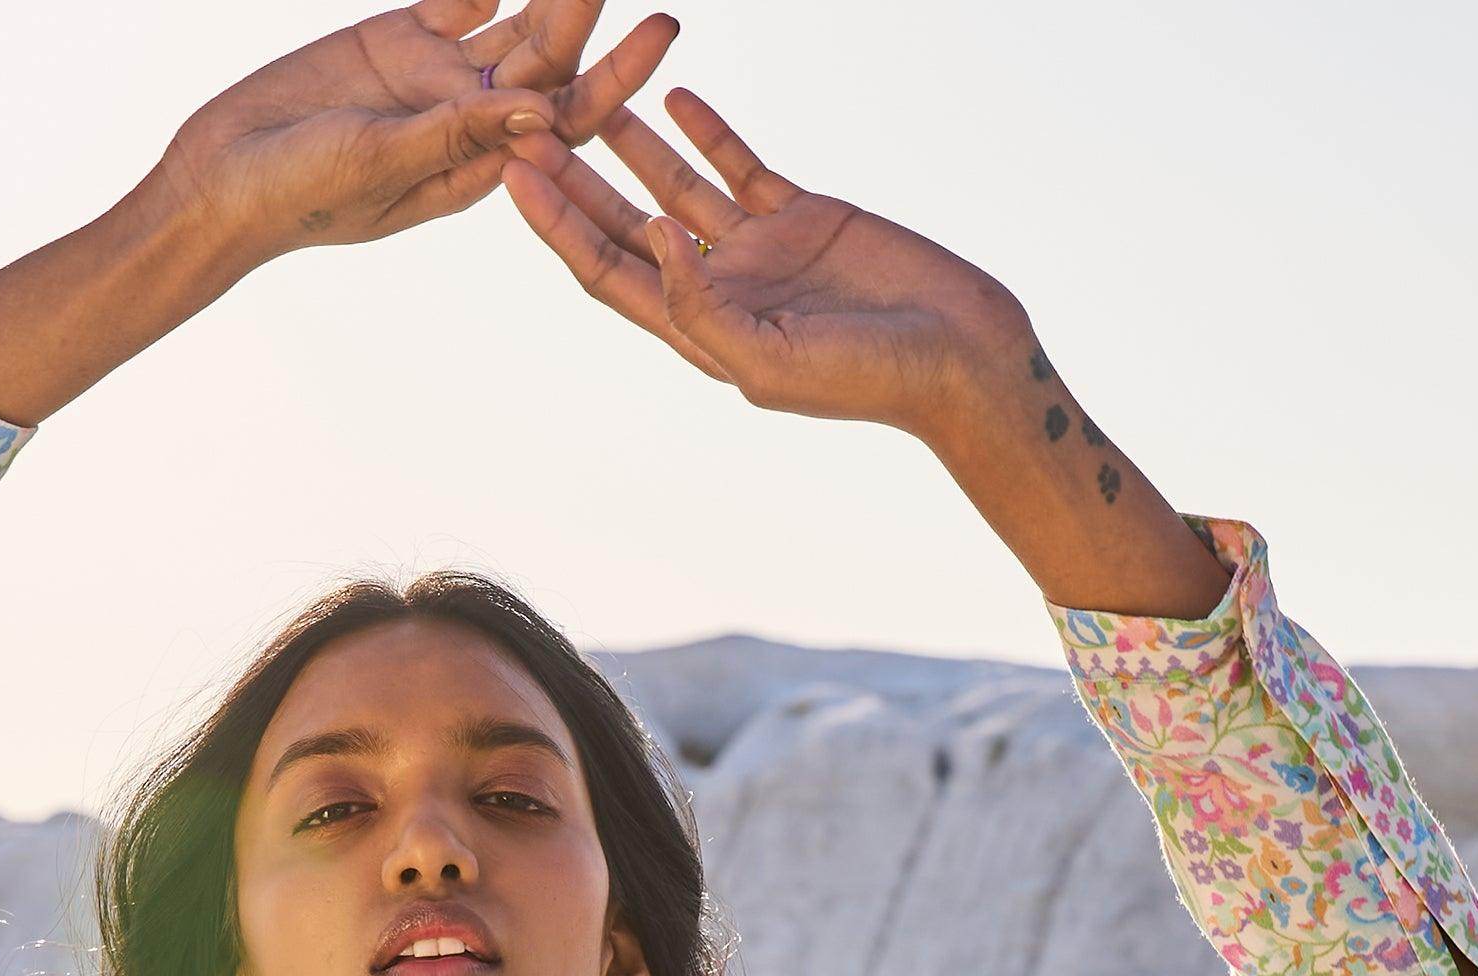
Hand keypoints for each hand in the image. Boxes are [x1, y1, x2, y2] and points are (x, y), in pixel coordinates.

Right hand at [152, 0, 676, 283]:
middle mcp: (469, 119)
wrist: (223, 177)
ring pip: (511, 19)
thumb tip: (543, 113)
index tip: (662, 27)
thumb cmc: (300, 196)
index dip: (619, 73)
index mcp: (479, 164)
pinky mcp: (400, 38)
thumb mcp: (380, 162)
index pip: (566, 114)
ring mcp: (436, 76)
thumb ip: (456, 135)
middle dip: (590, 9)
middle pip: (549, 56)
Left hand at [504, 79, 1229, 616]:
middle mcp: (720, 291)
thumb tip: (649, 237)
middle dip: (575, 178)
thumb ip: (701, 309)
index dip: (560, 226)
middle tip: (526, 121)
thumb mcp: (771, 360)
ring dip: (628, 145)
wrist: (962, 356)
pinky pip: (740, 164)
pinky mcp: (802, 213)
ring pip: (676, 185)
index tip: (516, 174)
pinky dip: (707, 131)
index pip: (609, 274)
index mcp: (701, 334)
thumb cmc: (871, 378)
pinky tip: (672, 97)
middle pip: (627, 225)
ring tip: (585, 94)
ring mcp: (759, 251)